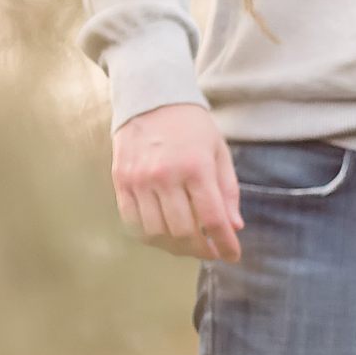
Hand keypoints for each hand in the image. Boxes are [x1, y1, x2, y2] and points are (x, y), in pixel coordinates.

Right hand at [111, 104, 243, 261]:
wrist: (151, 99)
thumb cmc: (192, 127)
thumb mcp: (219, 153)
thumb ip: (227, 191)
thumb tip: (234, 227)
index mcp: (196, 167)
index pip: (213, 219)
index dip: (225, 244)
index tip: (233, 256)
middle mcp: (165, 176)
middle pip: (183, 232)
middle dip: (201, 250)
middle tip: (211, 252)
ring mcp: (140, 180)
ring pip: (156, 232)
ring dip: (176, 247)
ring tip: (189, 245)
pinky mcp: (121, 181)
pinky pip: (132, 221)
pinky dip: (150, 236)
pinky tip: (164, 235)